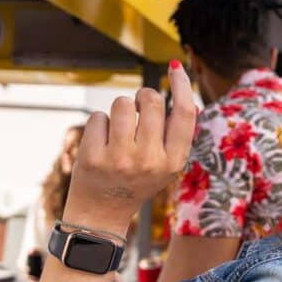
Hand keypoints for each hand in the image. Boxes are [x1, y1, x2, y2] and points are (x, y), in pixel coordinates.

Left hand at [62, 61, 195, 234]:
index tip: (176, 68)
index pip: (184, 113)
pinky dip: (99, 125)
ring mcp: (120, 159)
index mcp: (173, 162)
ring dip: (119, 110)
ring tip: (119, 130)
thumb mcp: (165, 165)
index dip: (182, 86)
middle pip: (150, 100)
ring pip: (121, 104)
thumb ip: (176, 135)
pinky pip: (98, 117)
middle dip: (142, 97)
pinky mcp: (93, 157)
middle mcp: (149, 160)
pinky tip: (102, 143)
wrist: (103, 213)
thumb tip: (188, 99)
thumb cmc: (138, 181)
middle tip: (138, 107)